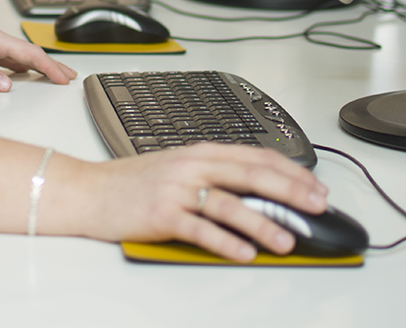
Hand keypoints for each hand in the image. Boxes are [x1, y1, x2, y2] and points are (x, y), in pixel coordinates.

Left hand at [0, 3, 77, 91]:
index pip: (30, 53)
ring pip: (21, 56)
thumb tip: (7, 85)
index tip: (64, 78)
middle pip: (31, 53)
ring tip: (52, 76)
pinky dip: (21, 67)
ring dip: (39, 66)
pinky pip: (8, 58)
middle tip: (69, 76)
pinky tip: (20, 73)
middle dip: (52, 64)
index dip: (50, 66)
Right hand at [52, 142, 328, 260]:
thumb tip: (259, 193)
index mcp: (199, 152)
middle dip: (290, 192)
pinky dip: (226, 242)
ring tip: (286, 240)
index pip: (256, 156)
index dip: (291, 171)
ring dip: (263, 223)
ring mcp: (176, 190)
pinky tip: (244, 252)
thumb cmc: (132, 183)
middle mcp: (191, 167)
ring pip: (230, 204)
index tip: (316, 186)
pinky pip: (201, 229)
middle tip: (317, 207)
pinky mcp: (162, 215)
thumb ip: (214, 175)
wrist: (88, 190)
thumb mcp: (177, 168)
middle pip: (251, 175)